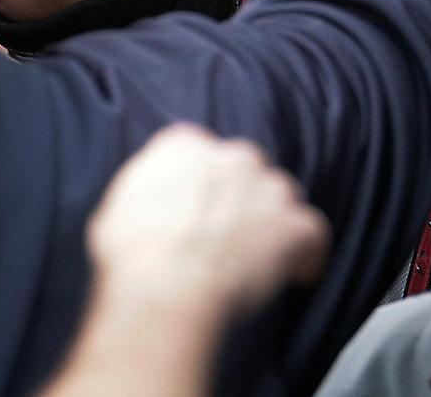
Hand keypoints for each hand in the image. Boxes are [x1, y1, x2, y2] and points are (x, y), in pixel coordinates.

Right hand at [86, 124, 330, 323]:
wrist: (166, 283)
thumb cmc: (133, 255)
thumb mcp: (118, 208)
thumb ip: (146, 191)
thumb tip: (153, 201)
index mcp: (186, 146)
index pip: (199, 152)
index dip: (201, 183)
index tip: (197, 206)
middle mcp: (233, 158)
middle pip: (247, 170)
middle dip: (240, 198)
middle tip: (224, 234)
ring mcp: (269, 189)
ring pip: (282, 197)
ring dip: (273, 222)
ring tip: (258, 257)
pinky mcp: (293, 225)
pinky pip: (312, 233)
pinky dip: (307, 253)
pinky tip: (299, 274)